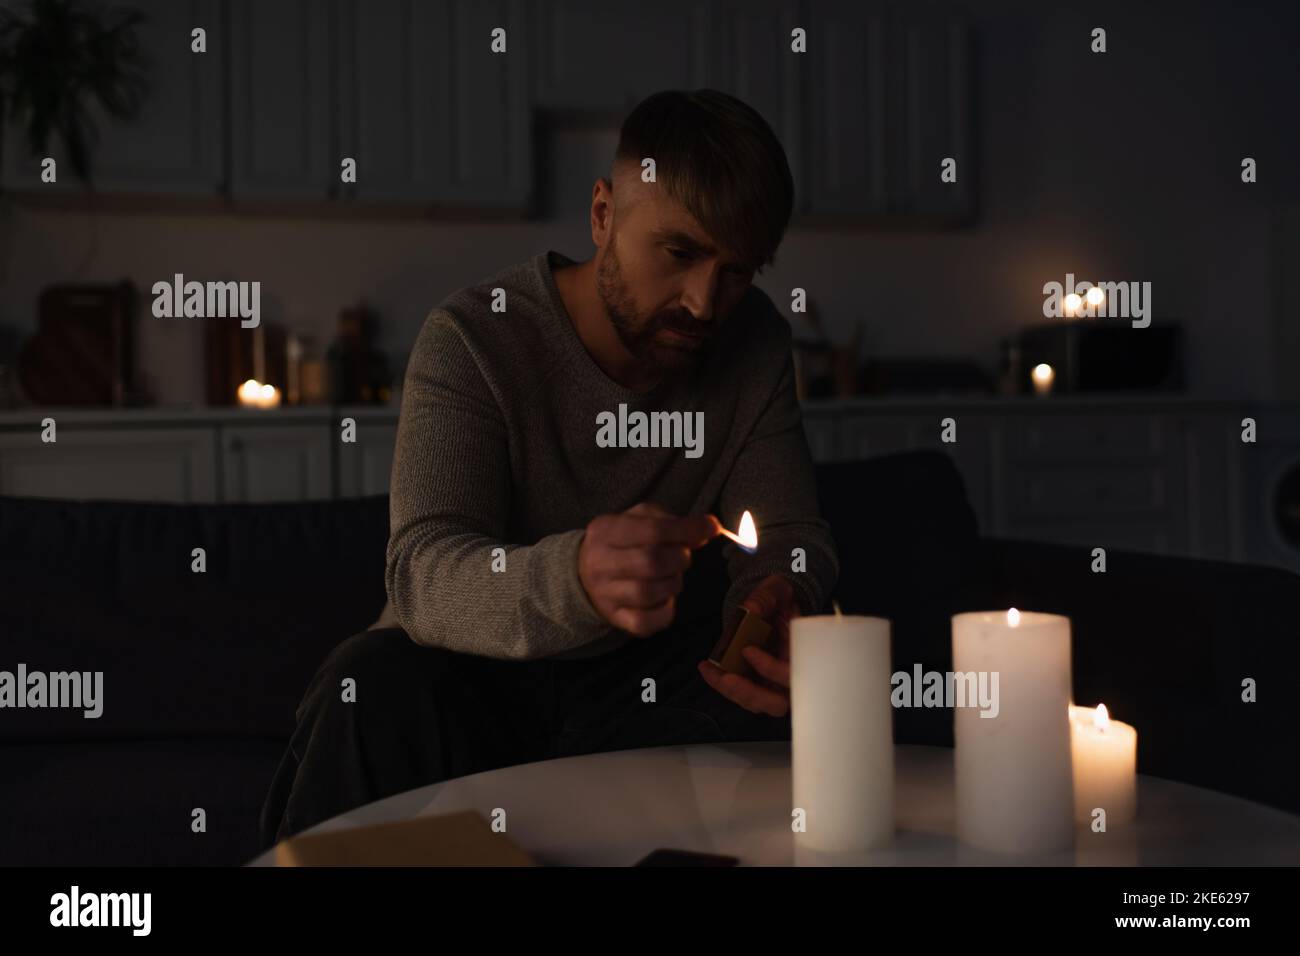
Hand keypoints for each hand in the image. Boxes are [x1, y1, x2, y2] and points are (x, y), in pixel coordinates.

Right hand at [578, 502, 720, 636]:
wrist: (584, 573)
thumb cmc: (621, 542)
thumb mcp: (639, 519)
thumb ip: (672, 522)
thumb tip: (706, 531)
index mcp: (606, 530)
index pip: (653, 529)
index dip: (688, 529)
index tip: (711, 528)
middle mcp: (600, 563)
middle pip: (651, 562)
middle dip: (679, 559)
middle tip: (682, 557)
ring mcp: (604, 594)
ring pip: (650, 593)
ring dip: (673, 584)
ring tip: (670, 576)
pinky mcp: (614, 618)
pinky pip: (646, 622)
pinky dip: (665, 610)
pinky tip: (664, 598)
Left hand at [697, 573, 798, 716]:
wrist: (773, 605)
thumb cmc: (780, 601)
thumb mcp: (776, 591)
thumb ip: (765, 598)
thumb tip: (750, 609)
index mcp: (802, 654)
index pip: (794, 674)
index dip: (772, 670)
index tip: (747, 650)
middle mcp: (790, 676)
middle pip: (777, 703)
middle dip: (750, 694)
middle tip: (727, 679)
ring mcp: (773, 684)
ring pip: (757, 703)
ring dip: (731, 692)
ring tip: (710, 671)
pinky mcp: (755, 683)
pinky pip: (740, 694)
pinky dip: (721, 684)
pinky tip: (706, 668)